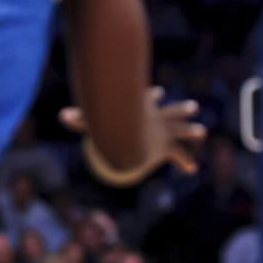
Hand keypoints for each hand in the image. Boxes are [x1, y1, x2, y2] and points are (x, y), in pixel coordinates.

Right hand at [59, 87, 205, 176]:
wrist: (127, 135)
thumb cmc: (107, 126)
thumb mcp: (91, 121)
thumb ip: (78, 119)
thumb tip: (61, 115)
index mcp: (142, 107)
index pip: (149, 99)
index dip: (152, 96)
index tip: (158, 92)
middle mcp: (155, 116)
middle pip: (171, 111)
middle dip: (180, 109)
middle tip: (193, 107)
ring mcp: (163, 130)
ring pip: (180, 129)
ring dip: (190, 130)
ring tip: (202, 131)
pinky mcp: (165, 145)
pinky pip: (178, 154)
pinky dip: (184, 161)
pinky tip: (192, 169)